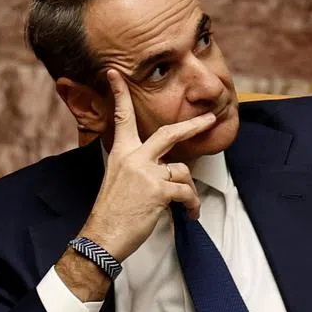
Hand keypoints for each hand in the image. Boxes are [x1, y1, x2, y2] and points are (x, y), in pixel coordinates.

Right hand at [80, 70, 215, 260]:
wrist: (102, 237)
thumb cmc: (112, 213)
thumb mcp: (118, 180)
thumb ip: (139, 168)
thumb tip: (166, 170)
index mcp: (120, 153)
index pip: (121, 117)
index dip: (119, 94)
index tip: (115, 74)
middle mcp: (133, 158)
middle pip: (168, 133)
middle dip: (192, 126)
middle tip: (209, 119)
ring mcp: (146, 173)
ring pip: (182, 172)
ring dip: (188, 190)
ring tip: (187, 207)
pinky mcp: (158, 191)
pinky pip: (186, 193)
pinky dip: (192, 205)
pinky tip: (189, 215)